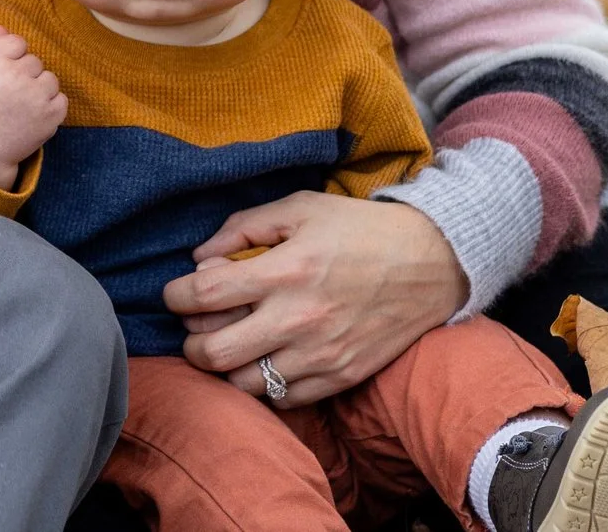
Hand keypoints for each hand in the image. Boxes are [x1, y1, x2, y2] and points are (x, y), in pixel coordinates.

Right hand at [0, 26, 66, 188]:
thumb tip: (3, 28)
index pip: (17, 42)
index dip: (11, 57)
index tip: (2, 73)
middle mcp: (15, 76)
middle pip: (34, 60)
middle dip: (25, 74)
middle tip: (9, 94)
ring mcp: (35, 96)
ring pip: (50, 78)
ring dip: (40, 89)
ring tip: (22, 105)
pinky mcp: (51, 115)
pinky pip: (61, 98)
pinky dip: (51, 106)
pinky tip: (33, 115)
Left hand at [161, 192, 468, 404]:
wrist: (431, 263)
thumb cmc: (360, 229)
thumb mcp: (300, 208)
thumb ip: (244, 227)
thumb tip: (200, 257)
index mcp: (285, 270)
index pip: (205, 294)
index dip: (176, 296)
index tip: (175, 294)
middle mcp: (298, 318)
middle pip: (214, 352)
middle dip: (191, 342)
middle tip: (195, 328)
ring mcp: (320, 354)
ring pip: (244, 384)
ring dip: (226, 368)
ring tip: (229, 346)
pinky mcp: (341, 376)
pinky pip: (284, 399)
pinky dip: (265, 385)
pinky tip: (266, 361)